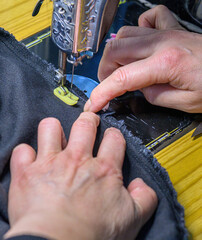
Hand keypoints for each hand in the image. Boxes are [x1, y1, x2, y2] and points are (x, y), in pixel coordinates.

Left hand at [5, 113, 156, 239]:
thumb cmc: (92, 235)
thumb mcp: (131, 219)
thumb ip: (144, 198)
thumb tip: (141, 185)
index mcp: (103, 170)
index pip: (114, 139)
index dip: (113, 135)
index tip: (111, 138)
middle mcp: (77, 160)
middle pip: (85, 125)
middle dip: (88, 121)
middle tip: (88, 124)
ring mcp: (50, 163)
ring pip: (51, 128)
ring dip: (54, 130)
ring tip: (56, 138)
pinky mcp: (27, 172)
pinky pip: (23, 150)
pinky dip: (26, 154)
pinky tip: (31, 161)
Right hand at [84, 5, 201, 112]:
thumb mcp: (183, 103)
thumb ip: (153, 95)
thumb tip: (138, 88)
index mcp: (165, 64)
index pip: (122, 78)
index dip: (102, 93)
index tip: (93, 105)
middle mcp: (162, 43)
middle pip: (115, 50)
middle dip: (104, 71)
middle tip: (109, 86)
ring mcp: (166, 32)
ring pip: (124, 33)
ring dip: (116, 53)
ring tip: (120, 68)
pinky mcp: (172, 28)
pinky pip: (148, 18)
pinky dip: (138, 29)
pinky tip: (141, 41)